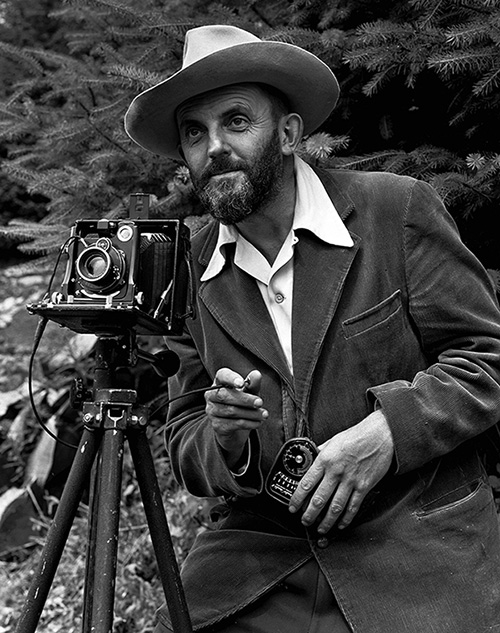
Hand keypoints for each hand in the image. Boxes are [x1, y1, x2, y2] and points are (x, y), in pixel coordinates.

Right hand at [205, 368, 267, 468]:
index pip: (222, 375)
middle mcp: (211, 396)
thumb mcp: (249, 392)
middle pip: (224, 395)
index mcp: (219, 382)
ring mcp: (212, 411)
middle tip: (260, 402)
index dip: (231, 378)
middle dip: (244, 399)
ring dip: (251, 413)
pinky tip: (258, 422)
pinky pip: (233, 424)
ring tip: (264, 414)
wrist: (235, 428)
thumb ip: (252, 384)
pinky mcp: (217, 426)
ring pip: (231, 411)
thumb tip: (257, 374)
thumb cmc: (242, 403)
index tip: (242, 383)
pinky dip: (248, 423)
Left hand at [289, 410, 393, 532]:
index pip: (306, 483)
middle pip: (319, 499)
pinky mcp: (364, 486)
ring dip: (326, 521)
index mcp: (325, 459)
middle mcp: (336, 472)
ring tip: (320, 528)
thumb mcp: (333, 440)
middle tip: (305, 521)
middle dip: (309, 514)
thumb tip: (312, 458)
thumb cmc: (357, 436)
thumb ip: (322, 452)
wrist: (380, 435)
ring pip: (335, 507)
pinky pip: (353, 507)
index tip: (293, 507)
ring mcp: (350, 481)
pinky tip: (341, 524)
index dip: (297, 498)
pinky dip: (346, 518)